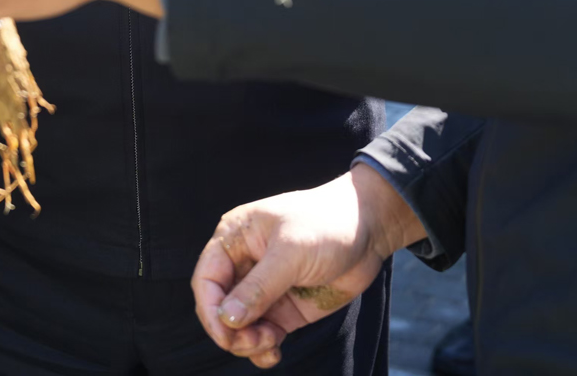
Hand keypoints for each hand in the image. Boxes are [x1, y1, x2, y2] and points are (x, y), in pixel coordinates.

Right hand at [192, 164, 425, 367]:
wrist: (369, 230)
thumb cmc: (326, 225)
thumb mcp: (291, 252)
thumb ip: (259, 287)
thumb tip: (227, 319)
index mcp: (234, 239)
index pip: (207, 279)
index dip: (210, 309)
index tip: (226, 334)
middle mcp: (243, 265)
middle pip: (219, 308)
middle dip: (231, 331)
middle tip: (256, 341)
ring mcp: (263, 289)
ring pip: (239, 326)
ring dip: (247, 343)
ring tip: (270, 345)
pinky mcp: (283, 309)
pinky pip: (262, 334)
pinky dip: (262, 348)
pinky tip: (274, 352)